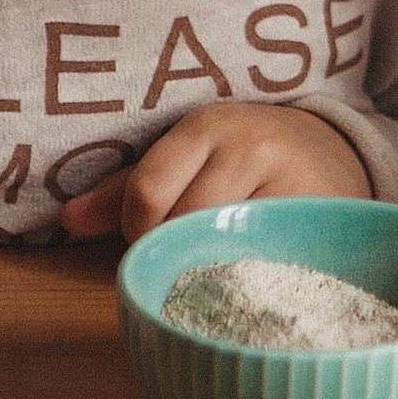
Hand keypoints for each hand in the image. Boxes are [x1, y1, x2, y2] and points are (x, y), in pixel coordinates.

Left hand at [58, 102, 370, 241]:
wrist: (330, 154)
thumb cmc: (241, 159)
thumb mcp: (185, 157)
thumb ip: (125, 190)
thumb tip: (67, 219)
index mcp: (205, 127)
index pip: (147, 191)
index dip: (139, 229)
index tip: (153, 238)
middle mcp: (248, 147)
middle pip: (182, 222)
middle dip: (175, 249)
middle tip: (189, 253)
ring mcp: (288, 181)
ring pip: (223, 244)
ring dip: (211, 263)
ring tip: (219, 258)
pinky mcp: (316, 215)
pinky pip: (265, 261)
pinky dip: (248, 271)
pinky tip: (249, 268)